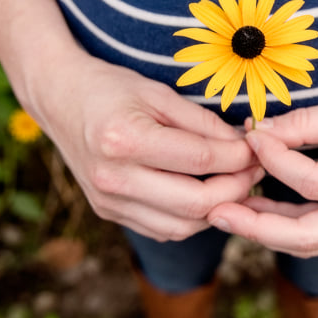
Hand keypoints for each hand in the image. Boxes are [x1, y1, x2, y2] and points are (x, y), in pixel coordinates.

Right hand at [26, 50, 261, 241]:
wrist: (58, 99)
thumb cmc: (110, 88)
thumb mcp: (159, 93)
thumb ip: (204, 123)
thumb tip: (245, 147)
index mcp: (125, 140)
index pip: (202, 159)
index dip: (240, 157)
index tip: (258, 148)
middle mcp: (113, 178)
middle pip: (196, 203)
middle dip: (237, 188)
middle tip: (255, 170)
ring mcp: (108, 201)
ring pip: (182, 226)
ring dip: (217, 210)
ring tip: (235, 184)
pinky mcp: (108, 212)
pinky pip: (163, 229)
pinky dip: (191, 218)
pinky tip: (205, 195)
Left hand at [206, 91, 317, 256]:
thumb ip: (305, 123)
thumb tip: (257, 133)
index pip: (312, 182)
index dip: (274, 160)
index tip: (249, 138)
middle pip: (307, 235)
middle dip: (256, 227)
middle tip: (216, 211)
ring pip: (306, 241)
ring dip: (264, 229)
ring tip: (224, 213)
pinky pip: (313, 232)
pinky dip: (281, 223)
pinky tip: (250, 210)